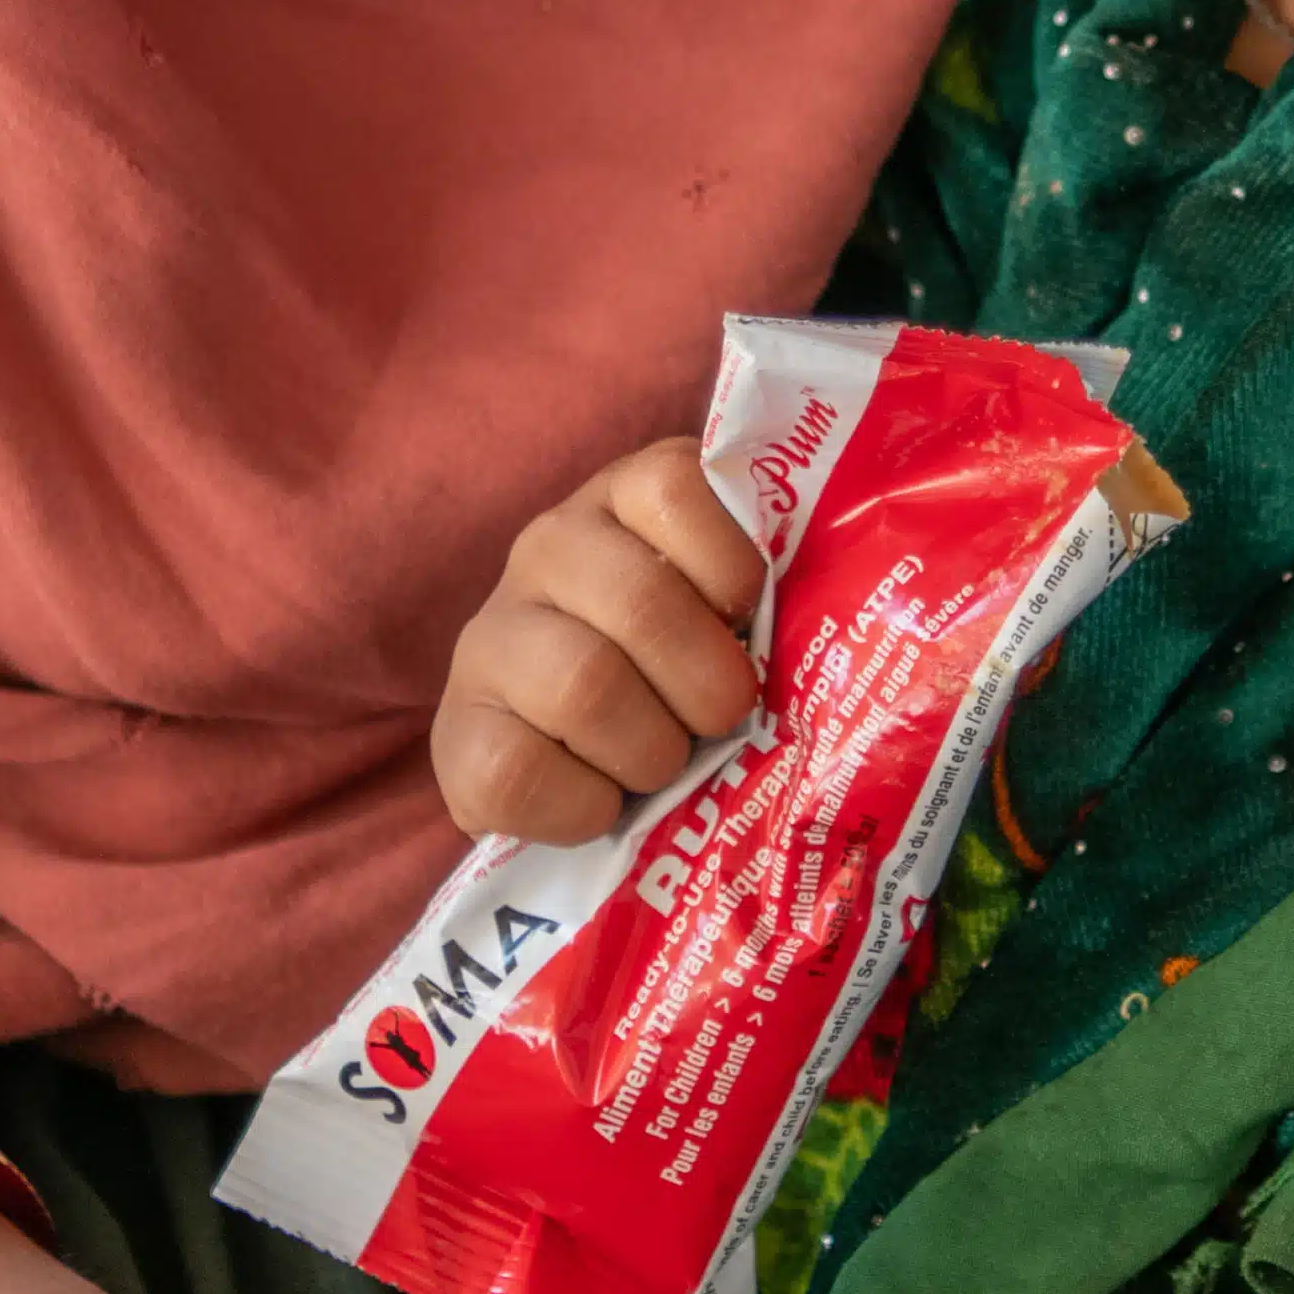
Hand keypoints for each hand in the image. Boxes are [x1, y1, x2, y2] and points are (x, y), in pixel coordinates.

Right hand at [427, 439, 756, 841]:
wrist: (571, 763)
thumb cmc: (681, 681)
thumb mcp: (728, 614)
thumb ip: (771, 595)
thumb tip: (841, 625)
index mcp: (625, 499)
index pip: (675, 486)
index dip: (731, 566)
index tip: (746, 619)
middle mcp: (548, 547)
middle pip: (639, 601)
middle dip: (707, 684)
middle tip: (723, 720)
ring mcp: (489, 637)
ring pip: (582, 685)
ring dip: (650, 750)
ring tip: (662, 765)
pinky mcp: (452, 732)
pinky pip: (519, 773)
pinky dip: (583, 806)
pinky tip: (600, 804)